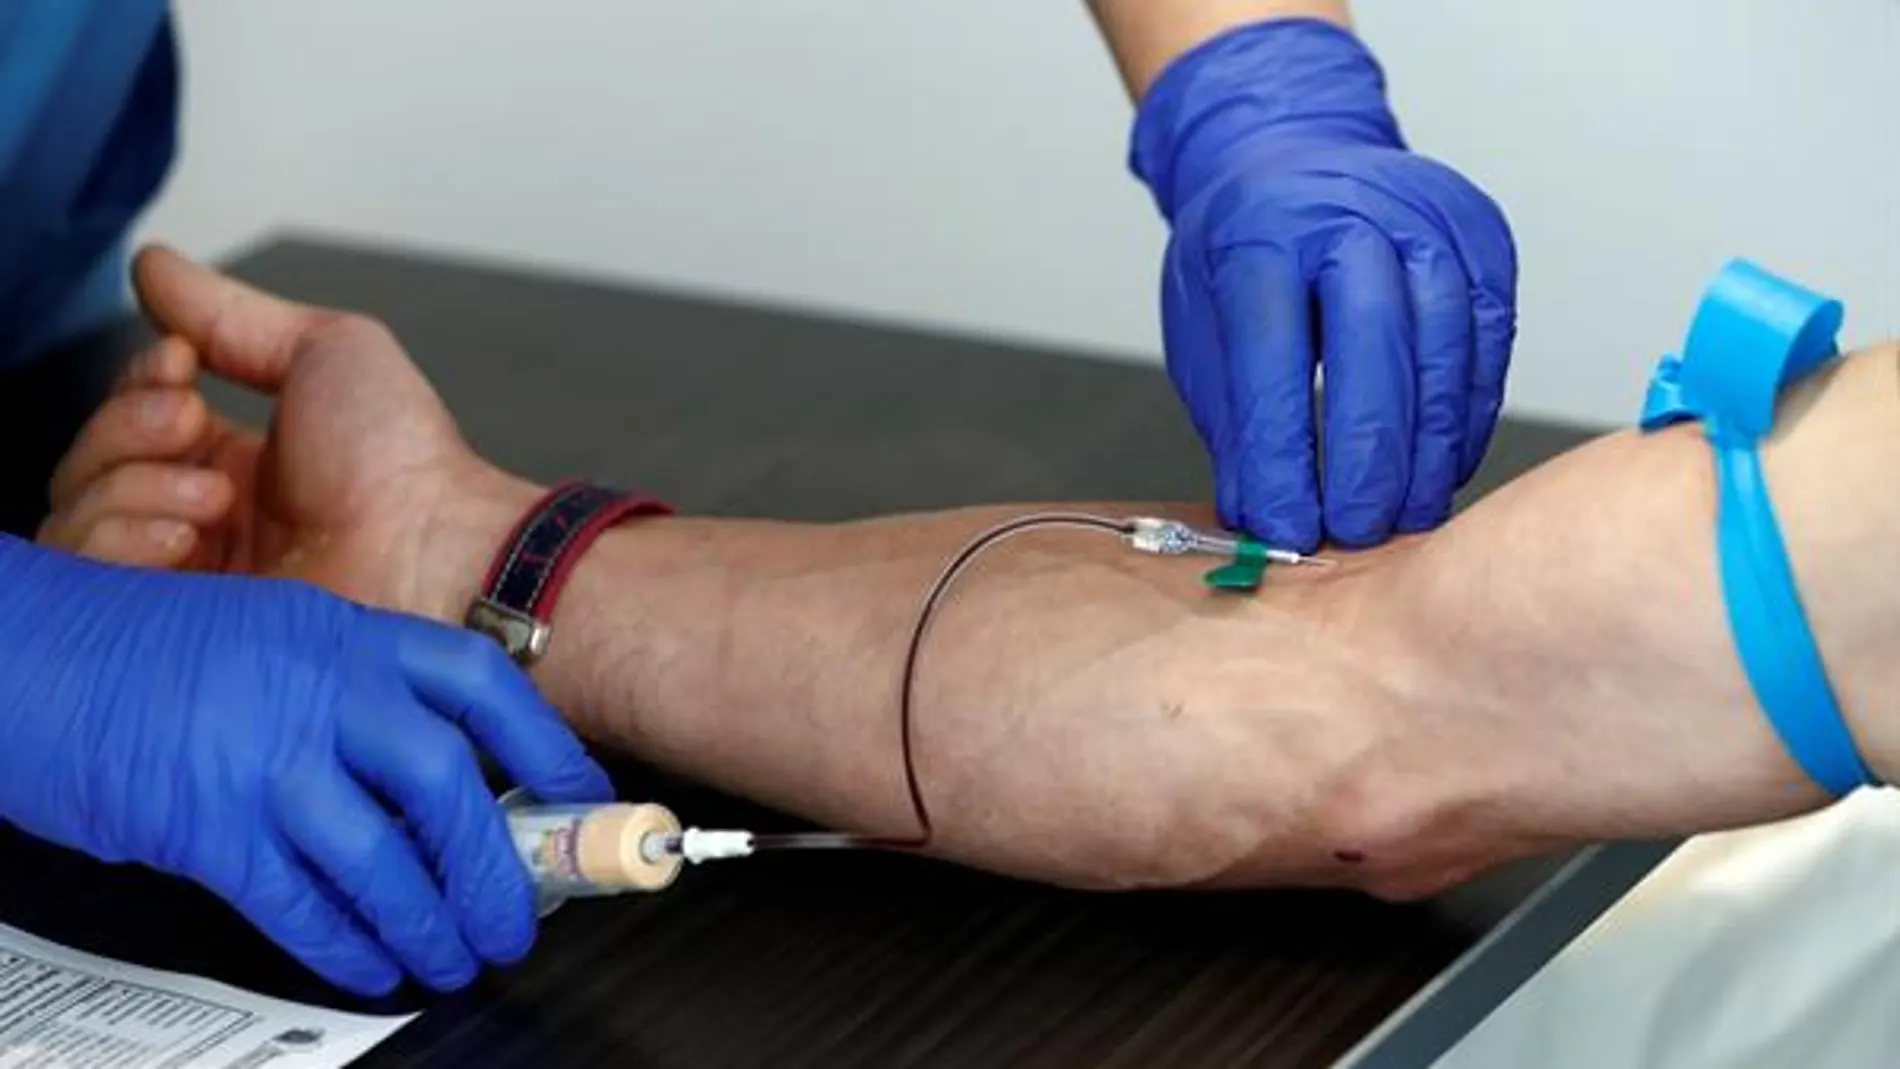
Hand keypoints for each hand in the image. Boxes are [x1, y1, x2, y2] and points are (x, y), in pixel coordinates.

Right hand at [0, 538, 612, 995]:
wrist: (29, 655)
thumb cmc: (149, 650)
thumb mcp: (277, 636)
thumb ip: (358, 692)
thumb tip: (448, 778)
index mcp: (344, 635)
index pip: (479, 685)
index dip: (547, 747)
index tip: (583, 799)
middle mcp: (316, 690)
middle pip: (448, 784)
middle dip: (498, 867)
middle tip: (520, 917)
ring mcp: (261, 758)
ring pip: (384, 857)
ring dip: (432, 922)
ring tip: (458, 957)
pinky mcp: (206, 826)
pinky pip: (301, 903)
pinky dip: (347, 946)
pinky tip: (371, 966)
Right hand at [39, 246, 485, 619]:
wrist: (432, 553)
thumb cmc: (403, 461)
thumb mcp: (326, 352)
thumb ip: (232, 315)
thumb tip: (154, 266)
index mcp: (235, 463)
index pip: (128, 420)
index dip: (135, 384)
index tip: (180, 366)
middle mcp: (204, 523)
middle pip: (90, 470)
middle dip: (125, 430)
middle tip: (191, 425)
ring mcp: (190, 581)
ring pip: (77, 524)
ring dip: (128, 487)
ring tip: (211, 496)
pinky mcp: (178, 633)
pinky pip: (94, 588)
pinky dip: (119, 542)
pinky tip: (185, 535)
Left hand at [1131, 19, 1517, 551]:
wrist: (1297, 158)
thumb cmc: (1244, 252)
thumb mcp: (1203, 323)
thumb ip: (1234, 417)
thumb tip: (1261, 515)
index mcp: (1261, 229)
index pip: (1273, 351)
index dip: (1282, 450)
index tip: (1285, 524)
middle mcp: (1352, 210)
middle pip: (1375, 340)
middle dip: (1368, 454)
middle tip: (1356, 532)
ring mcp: (1429, 216)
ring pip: (1446, 344)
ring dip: (1428, 447)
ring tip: (1403, 518)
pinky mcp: (1484, 238)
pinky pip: (1487, 342)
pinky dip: (1465, 417)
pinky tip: (1441, 468)